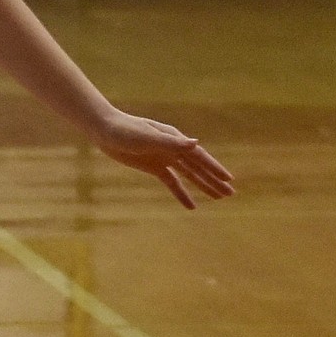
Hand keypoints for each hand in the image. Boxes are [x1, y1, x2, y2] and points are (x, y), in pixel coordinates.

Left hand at [94, 110, 234, 209]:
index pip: (199, 156)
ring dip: (203, 186)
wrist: (105, 130)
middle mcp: (173, 148)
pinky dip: (182, 194)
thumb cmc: (125, 130)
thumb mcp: (148, 136)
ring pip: (189, 175)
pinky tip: (192, 206)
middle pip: (198, 168)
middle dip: (214, 180)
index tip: (229, 180)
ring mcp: (165, 158)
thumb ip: (172, 142)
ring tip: (219, 198)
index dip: (214, 168)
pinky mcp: (154, 167)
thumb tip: (196, 143)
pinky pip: (172, 182)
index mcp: (175, 139)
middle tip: (231, 194)